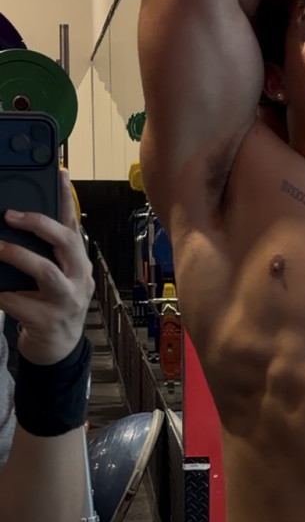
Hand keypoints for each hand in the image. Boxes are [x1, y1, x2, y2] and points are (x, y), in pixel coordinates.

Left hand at [0, 169, 93, 365]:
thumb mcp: (57, 276)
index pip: (73, 224)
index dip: (66, 198)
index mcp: (79, 262)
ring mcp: (66, 301)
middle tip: (9, 215)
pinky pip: (18, 301)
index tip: (58, 173)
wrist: (58, 349)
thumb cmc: (52, 305)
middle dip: (38, 224)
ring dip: (18, 256)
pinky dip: (3, 294)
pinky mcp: (47, 321)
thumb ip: (46, 253)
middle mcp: (78, 278)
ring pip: (45, 271)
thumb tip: (15, 226)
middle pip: (64, 242)